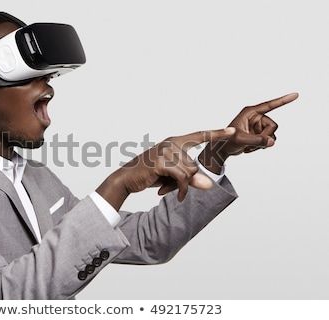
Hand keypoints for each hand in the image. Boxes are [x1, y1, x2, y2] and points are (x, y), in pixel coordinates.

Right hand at [96, 127, 235, 209]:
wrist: (126, 179)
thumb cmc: (148, 175)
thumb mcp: (172, 176)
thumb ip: (190, 178)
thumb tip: (209, 184)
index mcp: (173, 141)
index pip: (199, 136)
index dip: (216, 134)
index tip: (232, 131)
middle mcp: (170, 143)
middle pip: (194, 165)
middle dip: (187, 180)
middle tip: (173, 187)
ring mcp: (165, 152)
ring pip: (189, 172)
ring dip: (183, 186)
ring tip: (171, 190)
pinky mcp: (161, 163)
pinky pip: (182, 178)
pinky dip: (183, 190)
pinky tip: (179, 197)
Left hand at [198, 93, 298, 173]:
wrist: (221, 150)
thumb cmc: (226, 141)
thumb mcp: (240, 140)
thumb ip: (256, 140)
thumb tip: (272, 142)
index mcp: (250, 112)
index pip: (269, 105)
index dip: (283, 100)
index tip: (296, 95)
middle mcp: (255, 117)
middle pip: (273, 126)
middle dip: (265, 137)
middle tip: (252, 144)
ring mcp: (258, 126)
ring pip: (272, 135)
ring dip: (262, 144)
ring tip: (248, 146)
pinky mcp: (258, 134)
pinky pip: (268, 141)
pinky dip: (261, 147)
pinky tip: (249, 148)